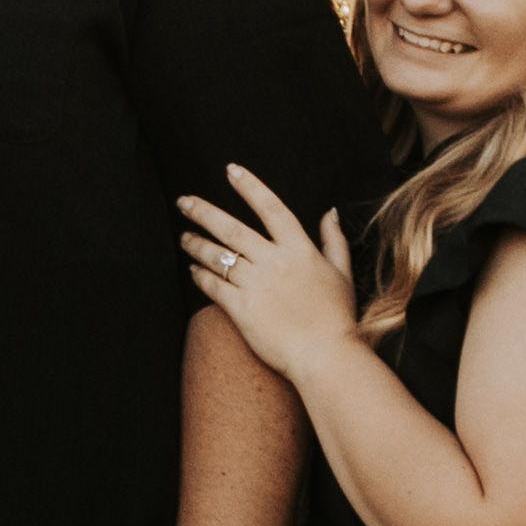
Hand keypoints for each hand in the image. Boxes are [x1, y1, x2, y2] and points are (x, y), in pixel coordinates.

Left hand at [174, 165, 354, 384]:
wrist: (325, 355)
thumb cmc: (337, 317)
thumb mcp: (342, 273)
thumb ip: (333, 240)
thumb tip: (330, 212)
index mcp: (299, 249)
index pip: (271, 208)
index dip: (250, 187)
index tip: (230, 170)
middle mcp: (274, 261)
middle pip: (232, 229)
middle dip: (204, 212)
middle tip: (184, 202)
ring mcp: (256, 285)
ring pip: (218, 256)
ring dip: (196, 244)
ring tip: (184, 237)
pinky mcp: (242, 309)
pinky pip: (214, 286)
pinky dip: (201, 276)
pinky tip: (193, 270)